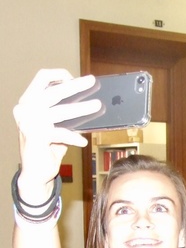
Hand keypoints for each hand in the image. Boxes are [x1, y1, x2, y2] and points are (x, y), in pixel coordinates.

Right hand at [14, 70, 98, 201]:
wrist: (35, 172)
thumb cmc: (47, 147)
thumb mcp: (56, 126)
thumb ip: (65, 113)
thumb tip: (90, 102)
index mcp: (28, 101)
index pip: (42, 78)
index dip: (59, 75)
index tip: (75, 79)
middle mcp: (26, 109)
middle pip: (54, 91)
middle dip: (76, 86)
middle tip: (92, 82)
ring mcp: (29, 122)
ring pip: (61, 111)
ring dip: (81, 108)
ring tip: (97, 106)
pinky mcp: (36, 137)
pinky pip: (61, 133)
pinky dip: (73, 137)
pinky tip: (82, 141)